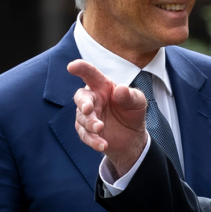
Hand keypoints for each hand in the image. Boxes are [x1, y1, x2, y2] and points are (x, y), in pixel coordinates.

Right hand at [68, 59, 148, 177]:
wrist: (132, 137)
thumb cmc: (132, 112)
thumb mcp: (138, 102)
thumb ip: (130, 95)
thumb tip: (120, 89)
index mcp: (102, 86)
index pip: (90, 74)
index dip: (81, 69)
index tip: (72, 66)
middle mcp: (92, 98)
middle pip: (81, 97)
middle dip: (83, 103)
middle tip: (88, 109)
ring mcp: (87, 115)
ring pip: (82, 118)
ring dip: (90, 124)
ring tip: (100, 128)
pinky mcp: (86, 131)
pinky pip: (85, 135)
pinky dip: (93, 140)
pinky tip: (103, 144)